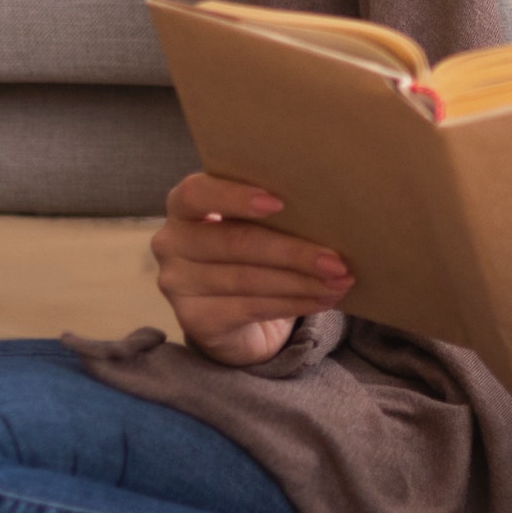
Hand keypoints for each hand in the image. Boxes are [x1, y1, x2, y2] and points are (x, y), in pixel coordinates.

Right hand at [150, 173, 354, 368]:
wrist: (234, 316)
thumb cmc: (249, 253)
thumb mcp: (254, 224)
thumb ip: (270, 212)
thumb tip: (328, 213)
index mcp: (184, 205)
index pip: (197, 193)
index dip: (235, 197)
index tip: (279, 203)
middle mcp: (171, 241)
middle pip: (235, 242)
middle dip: (292, 251)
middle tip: (337, 260)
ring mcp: (177, 283)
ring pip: (248, 279)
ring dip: (301, 282)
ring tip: (340, 282)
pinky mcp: (194, 319)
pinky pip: (251, 307)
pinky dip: (293, 303)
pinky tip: (323, 300)